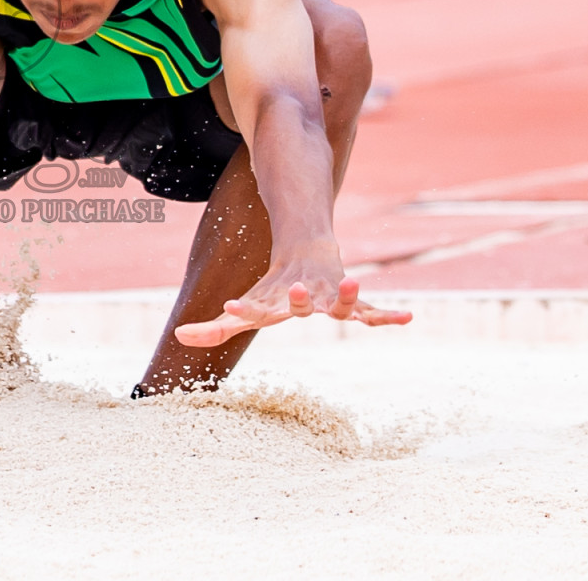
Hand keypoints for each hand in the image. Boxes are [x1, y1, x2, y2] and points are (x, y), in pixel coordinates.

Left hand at [173, 261, 409, 347]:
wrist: (308, 250)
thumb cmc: (275, 289)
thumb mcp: (247, 307)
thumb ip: (215, 328)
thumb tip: (179, 337)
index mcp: (276, 302)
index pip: (258, 309)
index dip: (245, 311)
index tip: (230, 309)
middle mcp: (303, 298)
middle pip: (301, 302)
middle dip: (298, 298)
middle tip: (295, 289)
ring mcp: (329, 298)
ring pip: (341, 301)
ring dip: (347, 297)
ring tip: (354, 286)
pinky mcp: (351, 302)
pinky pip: (372, 312)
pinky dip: (388, 315)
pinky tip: (408, 319)